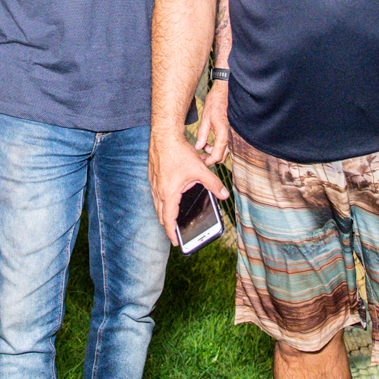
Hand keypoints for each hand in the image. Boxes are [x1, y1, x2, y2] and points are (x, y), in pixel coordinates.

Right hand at [149, 129, 229, 245]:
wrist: (164, 135)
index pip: (169, 220)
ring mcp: (154, 183)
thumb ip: (213, 183)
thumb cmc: (179, 152)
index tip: (177, 242)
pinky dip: (161, 201)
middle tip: (176, 233)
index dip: (172, 233)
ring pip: (157, 204)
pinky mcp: (153, 176)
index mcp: (169, 193)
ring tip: (172, 219)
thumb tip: (224, 194)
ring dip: (164, 213)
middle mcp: (159, 191)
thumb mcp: (200, 169)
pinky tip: (169, 198)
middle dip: (168, 225)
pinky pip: (156, 194)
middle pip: (161, 214)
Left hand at [194, 79, 229, 164]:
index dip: (207, 162)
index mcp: (222, 134)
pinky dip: (216, 147)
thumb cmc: (215, 102)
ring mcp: (230, 134)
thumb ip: (202, 134)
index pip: (216, 156)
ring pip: (223, 152)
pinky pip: (224, 145)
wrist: (225, 91)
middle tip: (198, 155)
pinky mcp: (229, 132)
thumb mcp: (206, 118)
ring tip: (202, 147)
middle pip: (221, 157)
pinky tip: (207, 142)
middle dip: (210, 158)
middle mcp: (229, 136)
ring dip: (213, 153)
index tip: (199, 161)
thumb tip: (198, 147)